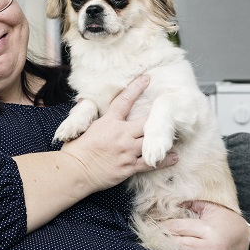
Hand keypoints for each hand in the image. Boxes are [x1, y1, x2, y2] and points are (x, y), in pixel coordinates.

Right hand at [61, 75, 178, 194]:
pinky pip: (151, 163)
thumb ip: (92, 118)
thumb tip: (84, 105)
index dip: (136, 88)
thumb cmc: (76, 150)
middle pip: (145, 122)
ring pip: (151, 141)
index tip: (146, 78)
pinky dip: (164, 160)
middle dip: (156, 117)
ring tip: (174, 136)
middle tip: (167, 112)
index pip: (125, 100)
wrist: (75, 171)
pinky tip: (174, 157)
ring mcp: (127, 151)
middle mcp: (121, 134)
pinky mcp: (129, 166)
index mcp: (109, 122)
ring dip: (163, 139)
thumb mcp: (84, 128)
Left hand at [162, 201, 249, 249]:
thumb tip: (172, 203)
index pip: (178, 228)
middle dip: (166, 242)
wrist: (248, 241)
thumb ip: (191, 204)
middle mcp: (211, 249)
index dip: (163, 227)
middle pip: (180, 246)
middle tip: (159, 239)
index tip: (154, 226)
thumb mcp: (211, 207)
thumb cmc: (227, 221)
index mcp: (208, 229)